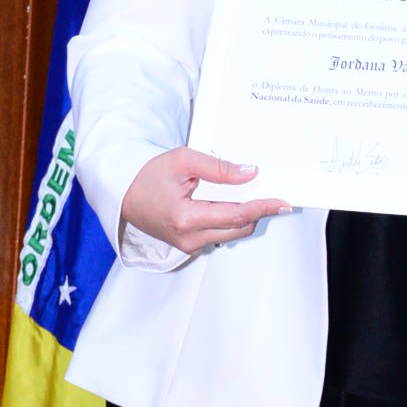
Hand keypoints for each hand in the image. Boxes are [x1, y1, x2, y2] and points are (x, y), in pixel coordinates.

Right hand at [119, 148, 287, 256]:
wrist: (123, 192)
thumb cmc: (148, 175)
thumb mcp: (183, 160)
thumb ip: (219, 168)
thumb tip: (250, 173)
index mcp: (185, 218)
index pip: (236, 215)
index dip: (263, 207)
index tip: (282, 202)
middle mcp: (188, 238)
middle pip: (239, 228)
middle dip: (258, 211)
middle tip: (272, 194)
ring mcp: (188, 245)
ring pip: (231, 234)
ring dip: (244, 216)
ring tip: (249, 195)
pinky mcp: (188, 246)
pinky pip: (219, 234)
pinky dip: (230, 220)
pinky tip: (229, 203)